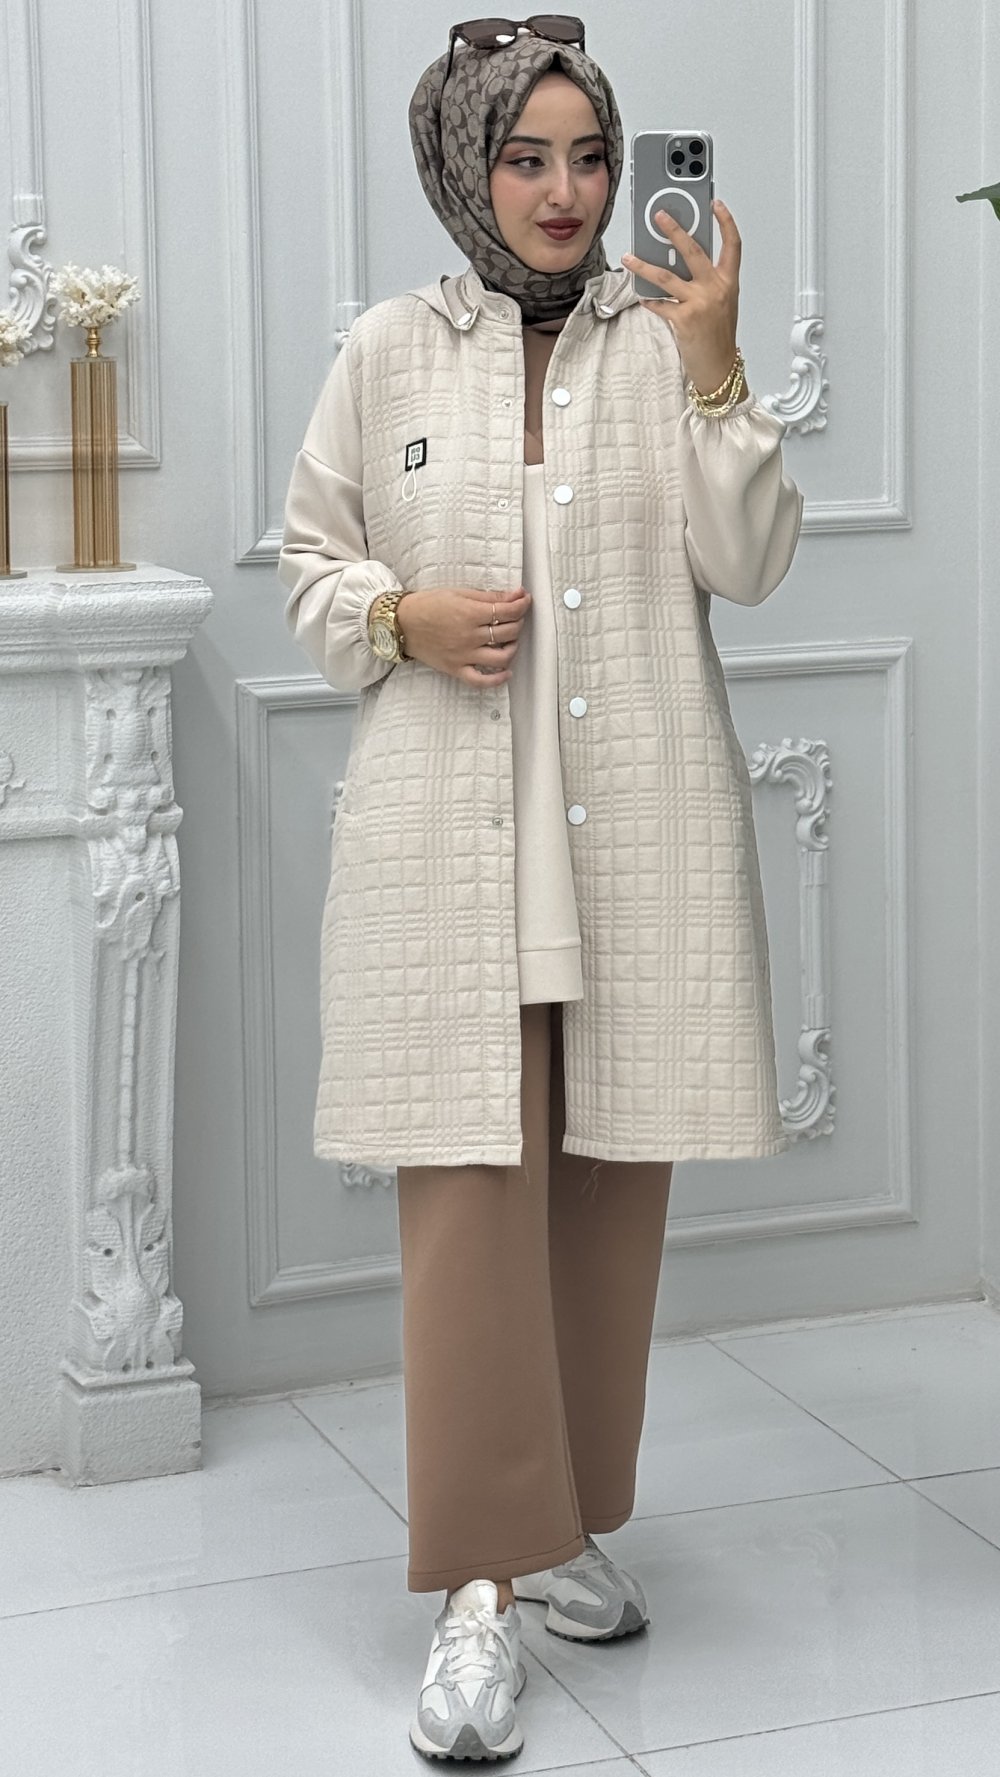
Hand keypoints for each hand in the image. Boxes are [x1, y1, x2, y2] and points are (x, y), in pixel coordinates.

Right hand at [395, 585, 531, 688]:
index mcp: (470, 614)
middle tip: (515, 617)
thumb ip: (489, 597)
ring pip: (501, 657)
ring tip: (510, 641)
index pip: (508, 611)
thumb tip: (516, 595)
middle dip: (518, 622)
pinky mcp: (456, 669)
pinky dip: (497, 679)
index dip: (522, 605)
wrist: (401, 623)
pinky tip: (506, 673)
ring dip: (513, 648)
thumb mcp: (459, 593)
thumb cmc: (428, 605)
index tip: (524, 600)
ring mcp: (463, 655)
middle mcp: (470, 636)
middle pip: (508, 632)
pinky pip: (480, 680)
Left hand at [623, 198, 741, 396]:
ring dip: (644, 266)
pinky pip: (660, 304)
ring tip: (629, 258)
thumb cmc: (718, 337)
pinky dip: (649, 300)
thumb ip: (707, 282)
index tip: (715, 204)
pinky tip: (642, 295)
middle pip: (693, 250)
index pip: (732, 245)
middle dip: (674, 229)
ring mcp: (700, 303)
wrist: (719, 368)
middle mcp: (716, 289)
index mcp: (728, 282)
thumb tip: (681, 263)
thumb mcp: (721, 303)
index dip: (725, 222)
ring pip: (666, 276)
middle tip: (659, 216)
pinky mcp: (684, 319)